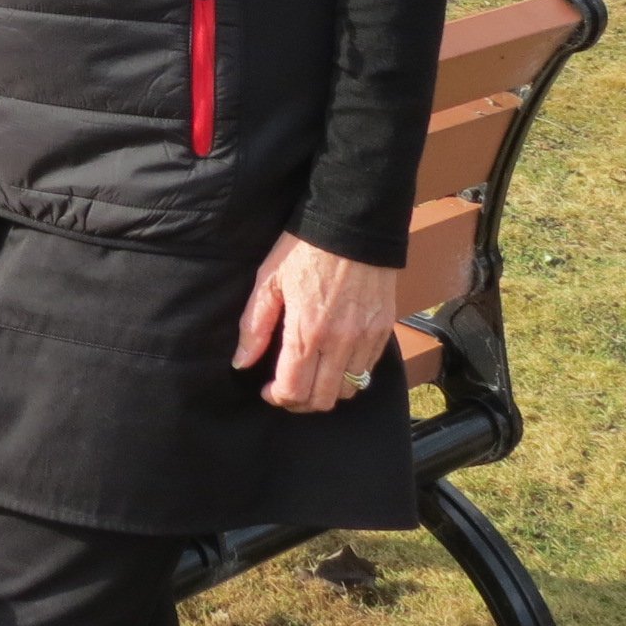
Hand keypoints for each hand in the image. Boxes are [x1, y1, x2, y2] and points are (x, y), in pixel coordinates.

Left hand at [231, 231, 399, 413]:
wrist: (352, 224)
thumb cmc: (304, 249)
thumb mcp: (269, 281)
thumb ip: (255, 327)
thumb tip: (242, 363)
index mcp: (307, 332)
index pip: (294, 391)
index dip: (277, 398)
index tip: (268, 389)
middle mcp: (340, 343)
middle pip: (323, 400)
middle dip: (300, 402)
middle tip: (287, 388)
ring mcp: (366, 338)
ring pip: (350, 391)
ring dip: (327, 391)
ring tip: (311, 375)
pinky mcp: (384, 330)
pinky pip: (368, 370)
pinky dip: (351, 375)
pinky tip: (334, 359)